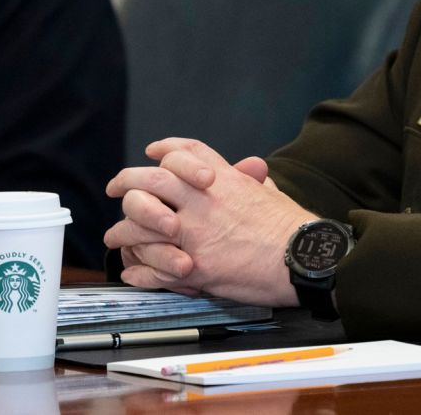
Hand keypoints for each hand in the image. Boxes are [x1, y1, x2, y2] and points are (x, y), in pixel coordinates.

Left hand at [104, 138, 315, 305]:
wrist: (305, 258)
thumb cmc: (294, 228)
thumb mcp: (272, 192)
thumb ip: (252, 181)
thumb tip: (251, 169)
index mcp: (225, 180)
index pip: (185, 151)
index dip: (165, 148)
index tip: (151, 151)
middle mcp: (205, 200)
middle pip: (152, 179)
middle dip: (127, 181)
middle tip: (116, 186)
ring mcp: (197, 232)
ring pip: (139, 223)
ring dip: (122, 230)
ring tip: (116, 237)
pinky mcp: (196, 266)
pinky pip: (151, 267)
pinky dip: (138, 270)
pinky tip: (133, 271)